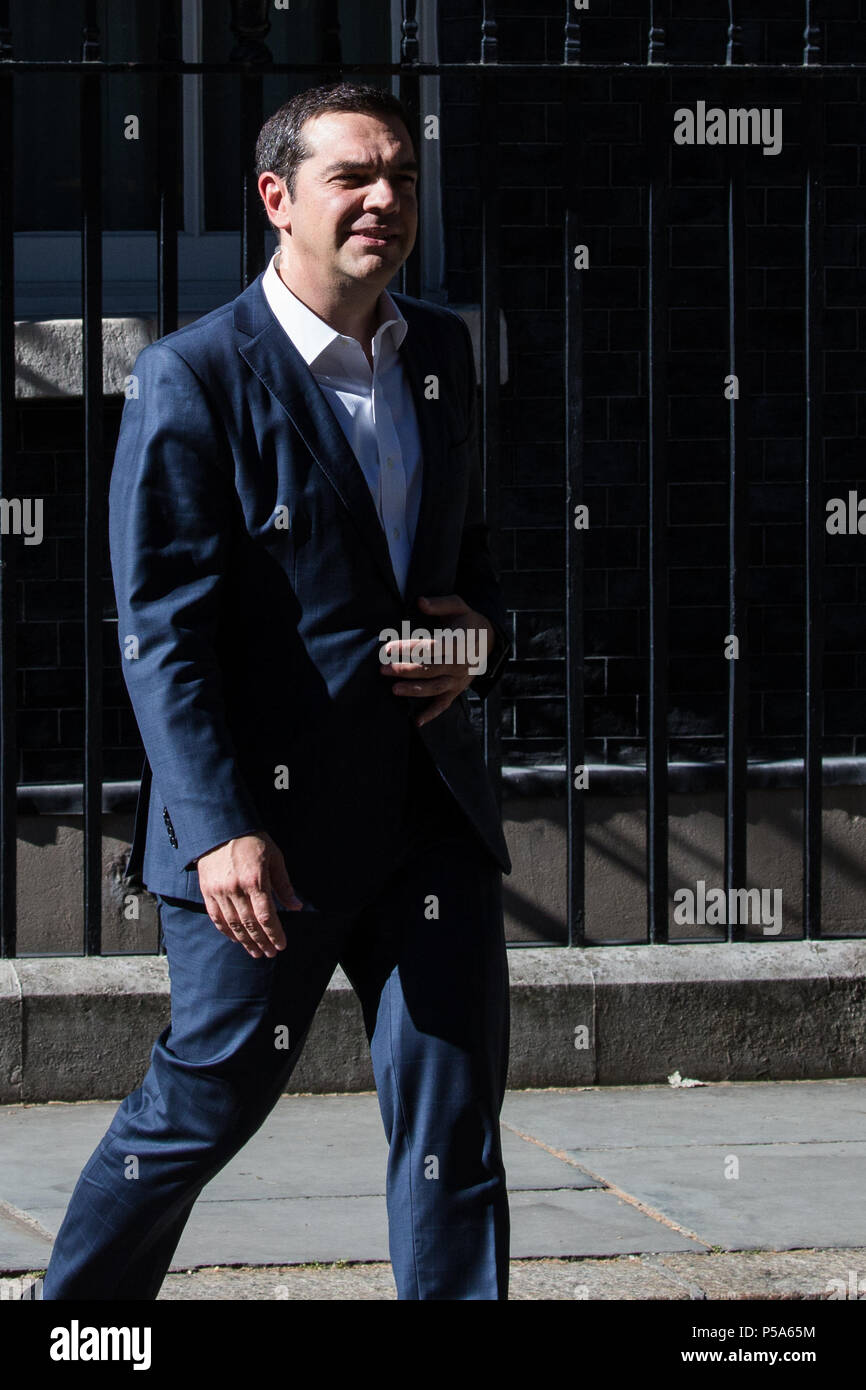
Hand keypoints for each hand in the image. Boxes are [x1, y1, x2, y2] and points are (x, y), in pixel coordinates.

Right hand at [197, 830, 302, 958]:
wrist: (220, 829)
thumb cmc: (252, 841)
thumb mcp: (274, 858)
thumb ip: (284, 884)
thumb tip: (296, 906)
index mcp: (256, 880)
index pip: (266, 916)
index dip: (275, 934)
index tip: (281, 945)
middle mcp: (236, 889)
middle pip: (250, 924)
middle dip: (262, 942)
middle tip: (270, 953)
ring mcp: (220, 891)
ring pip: (233, 924)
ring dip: (245, 941)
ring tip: (255, 952)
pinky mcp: (207, 891)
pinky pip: (216, 917)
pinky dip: (226, 931)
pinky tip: (236, 939)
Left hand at [379, 593, 495, 726]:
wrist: (489, 640)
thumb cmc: (466, 620)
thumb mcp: (458, 606)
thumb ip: (440, 604)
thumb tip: (420, 602)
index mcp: (457, 642)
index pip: (429, 647)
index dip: (408, 649)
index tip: (388, 649)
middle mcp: (458, 663)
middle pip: (429, 669)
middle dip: (404, 670)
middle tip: (382, 669)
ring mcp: (458, 679)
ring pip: (435, 687)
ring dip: (414, 690)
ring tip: (394, 690)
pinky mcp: (457, 689)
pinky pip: (444, 704)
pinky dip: (431, 714)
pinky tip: (417, 722)